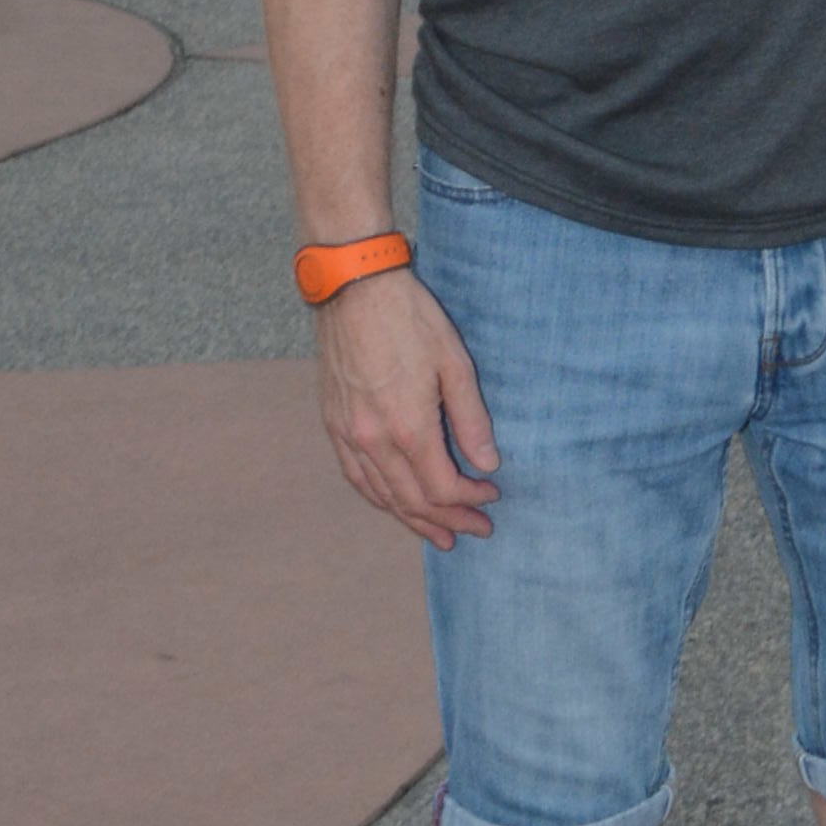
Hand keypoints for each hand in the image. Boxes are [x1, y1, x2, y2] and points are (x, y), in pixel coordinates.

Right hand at [314, 265, 501, 545]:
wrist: (354, 290)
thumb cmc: (410, 319)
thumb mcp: (455, 363)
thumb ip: (471, 419)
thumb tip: (488, 462)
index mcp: (408, 427)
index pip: (441, 487)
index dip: (470, 499)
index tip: (492, 496)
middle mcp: (373, 440)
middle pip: (411, 500)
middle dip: (447, 520)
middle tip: (475, 532)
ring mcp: (348, 434)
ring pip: (380, 495)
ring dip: (412, 519)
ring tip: (440, 535)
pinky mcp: (333, 423)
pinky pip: (356, 476)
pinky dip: (378, 498)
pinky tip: (394, 504)